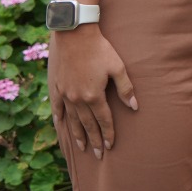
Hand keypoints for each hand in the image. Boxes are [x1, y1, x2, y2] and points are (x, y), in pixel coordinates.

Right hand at [48, 26, 136, 158]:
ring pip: (72, 120)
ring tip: (81, 147)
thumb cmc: (101, 49)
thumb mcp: (118, 67)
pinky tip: (61, 124)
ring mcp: (65, 94)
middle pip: (88, 125)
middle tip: (98, 154)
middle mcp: (78, 99)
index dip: (108, 133)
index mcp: (94, 96)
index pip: (103, 120)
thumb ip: (126, 89)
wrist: (75, 35)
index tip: (111, 146)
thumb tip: (135, 107)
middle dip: (94, 140)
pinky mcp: (56, 87)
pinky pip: (57, 106)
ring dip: (77, 134)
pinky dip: (60, 117)